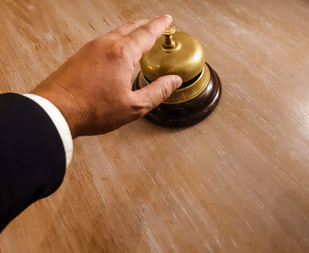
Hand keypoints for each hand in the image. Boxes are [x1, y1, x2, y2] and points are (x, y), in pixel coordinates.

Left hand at [31, 15, 181, 137]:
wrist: (56, 111)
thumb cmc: (91, 109)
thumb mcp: (133, 106)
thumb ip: (157, 91)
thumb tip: (174, 81)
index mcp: (122, 54)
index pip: (147, 33)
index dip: (160, 25)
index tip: (167, 19)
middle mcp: (106, 45)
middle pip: (132, 27)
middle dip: (147, 23)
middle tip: (157, 23)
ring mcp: (91, 48)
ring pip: (117, 32)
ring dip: (132, 30)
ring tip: (141, 35)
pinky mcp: (81, 54)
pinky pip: (105, 40)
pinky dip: (118, 39)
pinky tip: (119, 49)